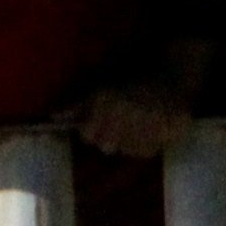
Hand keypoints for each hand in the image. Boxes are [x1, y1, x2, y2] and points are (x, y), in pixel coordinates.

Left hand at [66, 81, 191, 158]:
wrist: (171, 74)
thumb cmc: (131, 83)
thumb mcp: (101, 90)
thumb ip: (77, 107)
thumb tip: (54, 117)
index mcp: (107, 100)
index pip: (88, 134)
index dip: (92, 131)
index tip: (103, 123)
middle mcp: (127, 110)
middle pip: (107, 146)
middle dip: (114, 138)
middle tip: (126, 124)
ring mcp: (150, 120)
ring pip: (130, 151)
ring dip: (133, 142)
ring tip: (141, 124)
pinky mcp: (171, 128)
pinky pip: (153, 150)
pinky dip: (153, 143)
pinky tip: (154, 128)